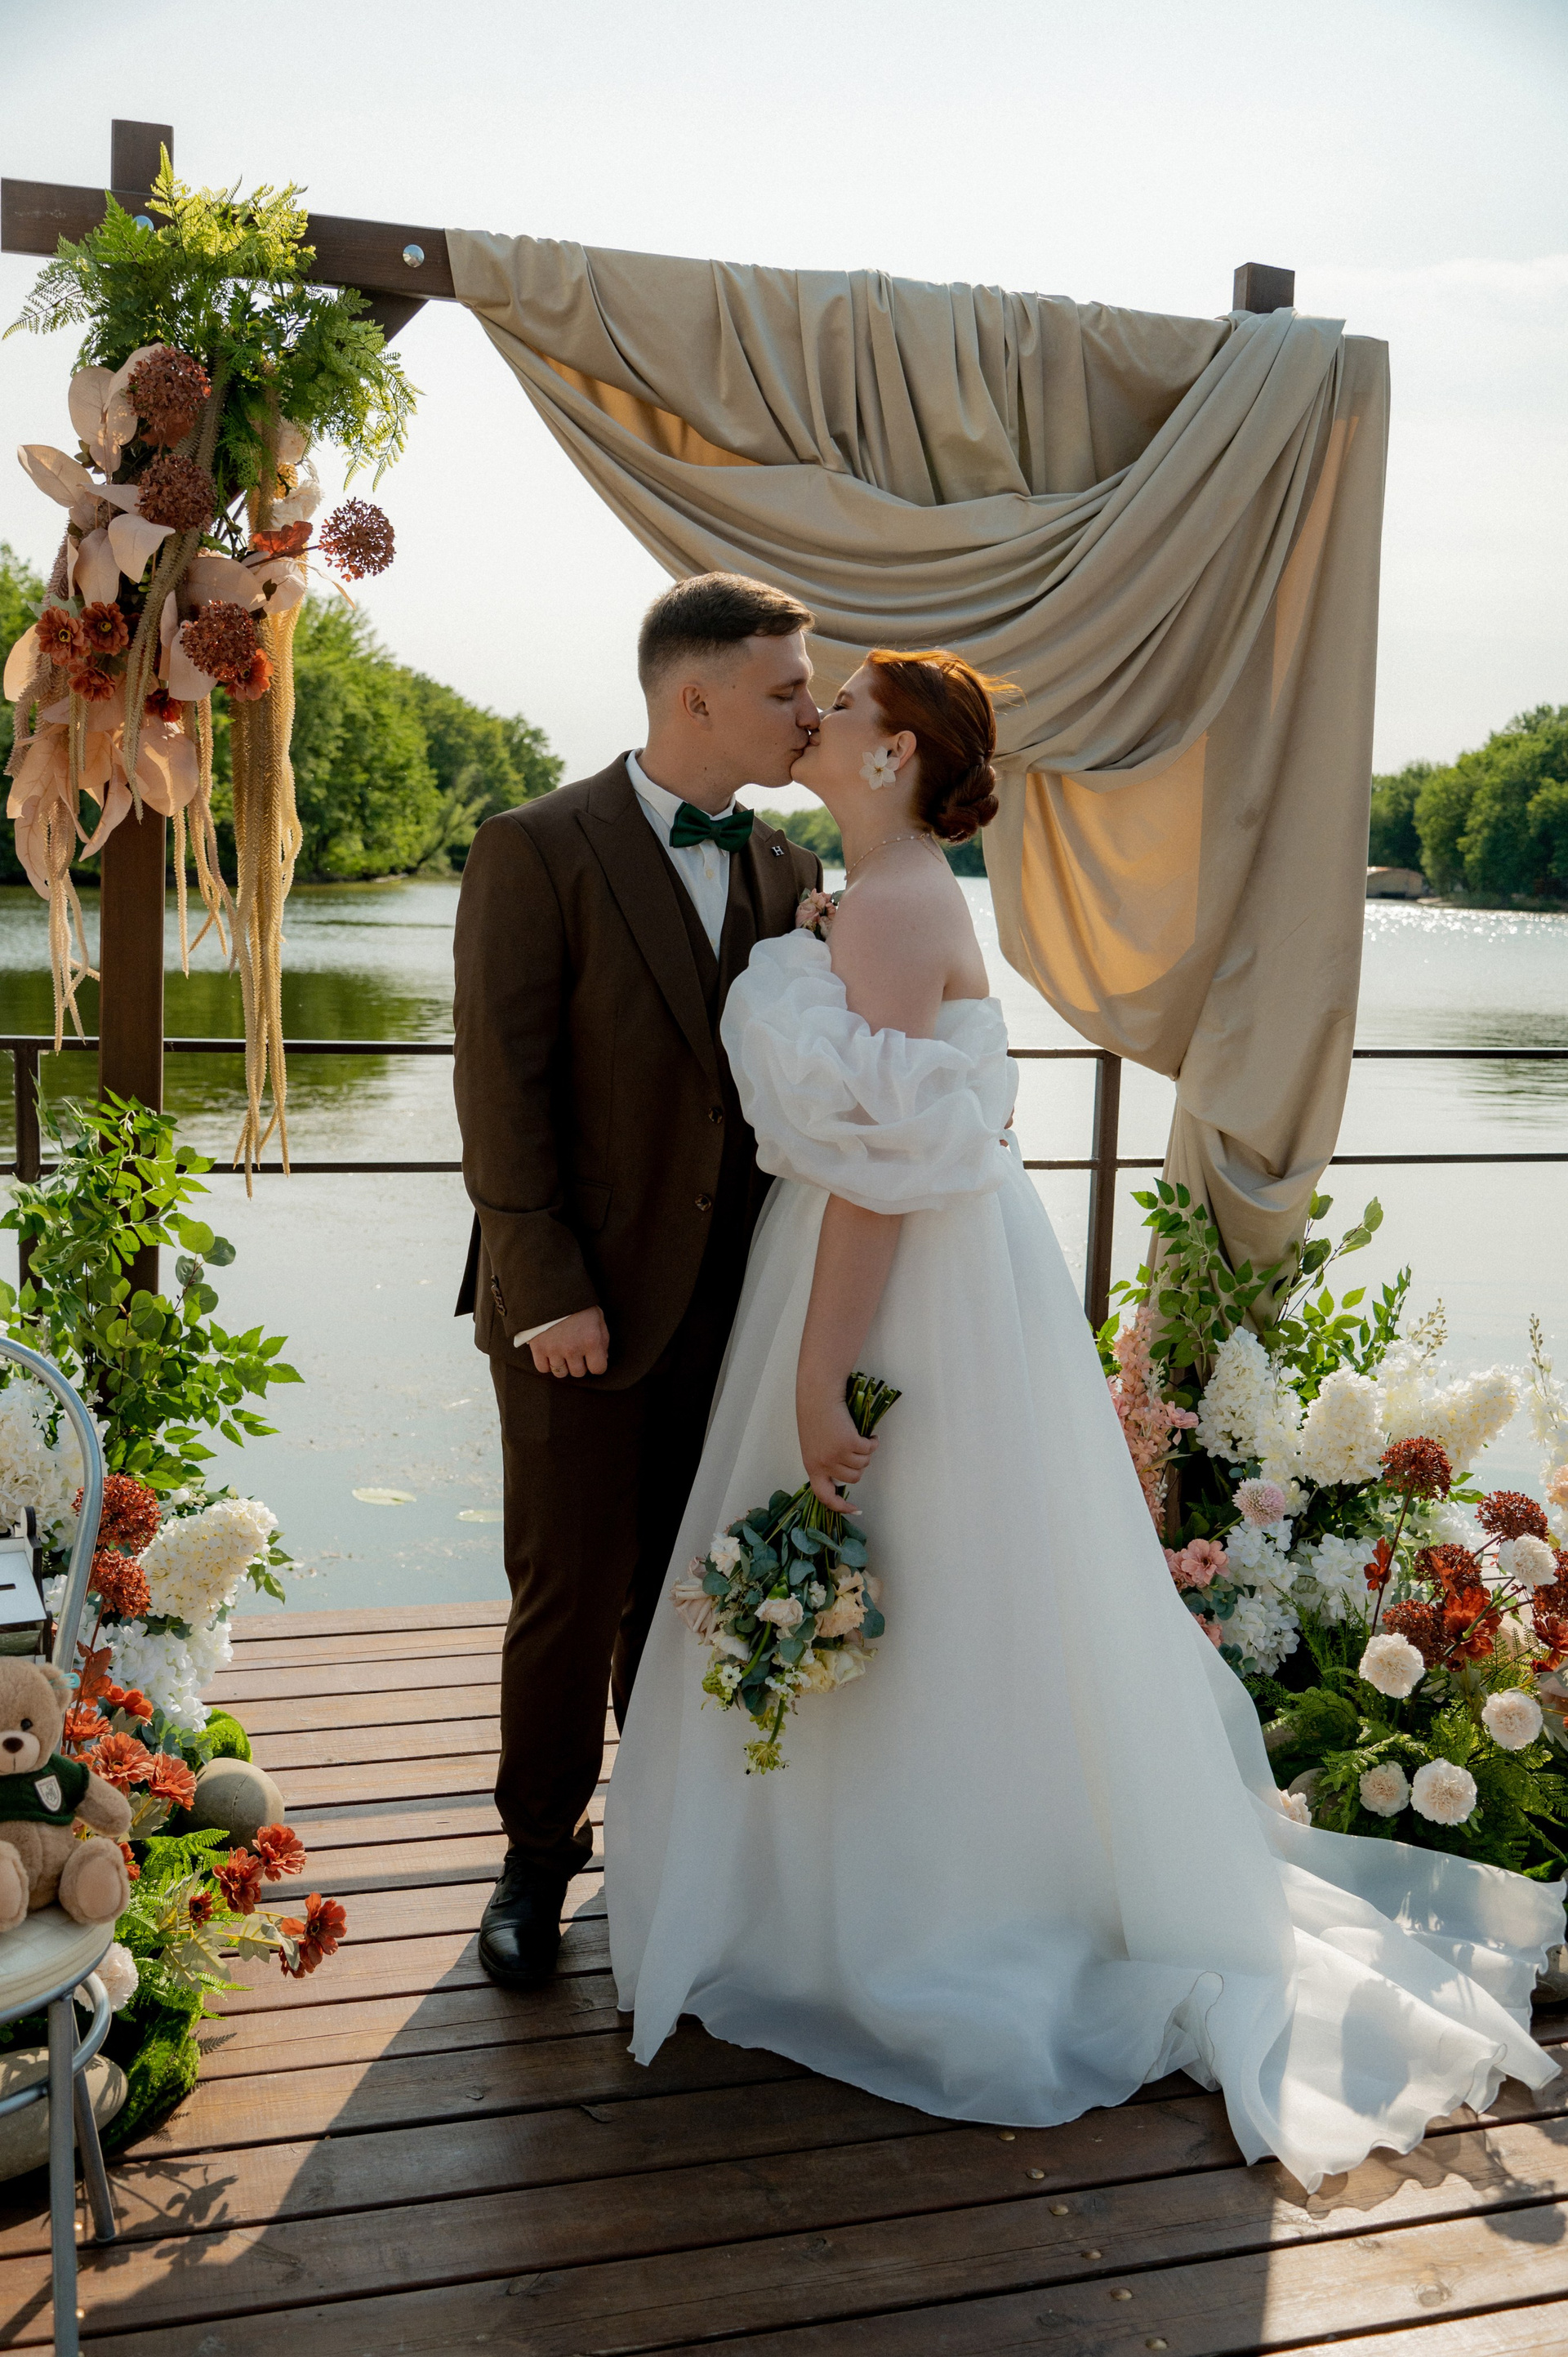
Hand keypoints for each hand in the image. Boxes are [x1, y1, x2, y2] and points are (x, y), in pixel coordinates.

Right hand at [529, 1307, 609, 1377]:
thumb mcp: (597, 1317)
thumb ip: (602, 1340)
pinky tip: (550, 1354)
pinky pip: (543, 1368)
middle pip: (578, 1373)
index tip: (592, 1359)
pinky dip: (546, 1364)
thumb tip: (602, 1358)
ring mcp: (554, 1350)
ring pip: (561, 1373)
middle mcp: (573, 1349)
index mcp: (591, 1341)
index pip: (598, 1369)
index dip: (596, 1364)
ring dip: (563, 1366)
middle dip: (579, 1365)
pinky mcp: (538, 1348)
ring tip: (562, 1353)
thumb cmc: (578, 1304)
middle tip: (575, 1352)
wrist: (551, 1290)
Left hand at [798, 1382, 875, 1509]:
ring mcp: (837, 1454)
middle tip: (856, 1450)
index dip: (840, 1506)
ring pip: (863, 1464)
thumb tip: (843, 1474)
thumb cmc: (815, 1415)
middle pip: (853, 1478)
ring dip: (865, 1452)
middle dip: (859, 1466)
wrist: (819, 1395)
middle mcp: (824, 1464)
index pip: (825, 1496)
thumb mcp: (814, 1444)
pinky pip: (869, 1449)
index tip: (854, 1509)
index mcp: (812, 1466)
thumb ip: (825, 1461)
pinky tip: (867, 1433)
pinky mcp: (850, 1443)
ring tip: (859, 1438)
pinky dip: (872, 1441)